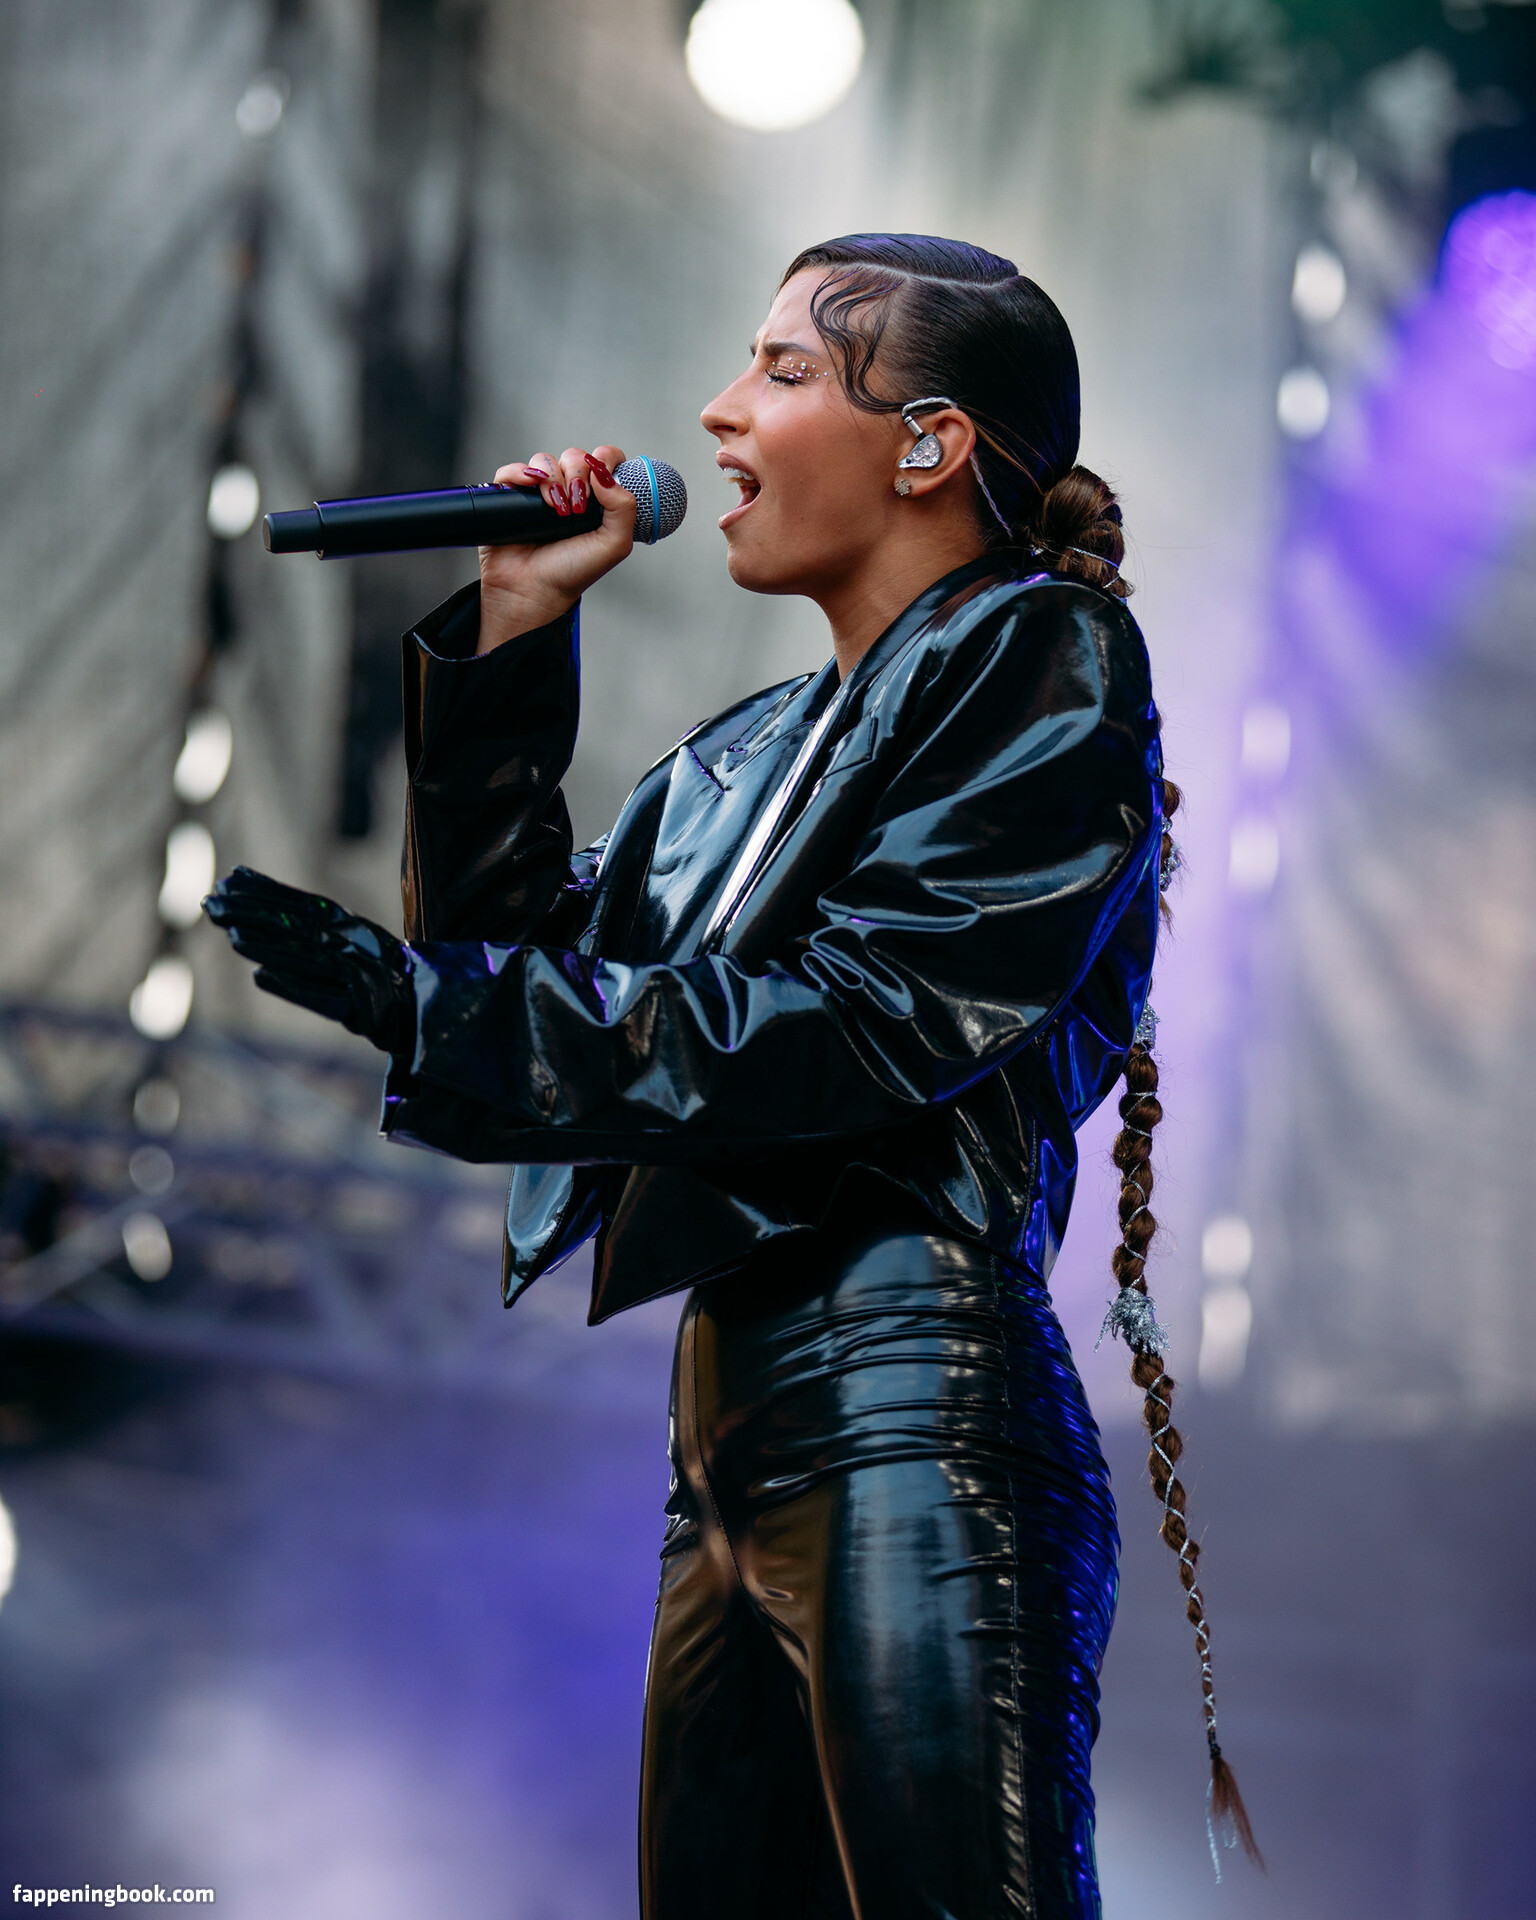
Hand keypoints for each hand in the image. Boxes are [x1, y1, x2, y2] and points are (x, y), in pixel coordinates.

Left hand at [203, 867, 416, 1056]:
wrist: (421, 1005)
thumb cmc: (378, 974)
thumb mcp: (344, 946)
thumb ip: (305, 937)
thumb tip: (255, 931)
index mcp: (347, 924)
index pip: (299, 903)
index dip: (263, 891)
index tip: (225, 880)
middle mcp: (351, 942)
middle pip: (294, 925)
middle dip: (251, 913)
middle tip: (210, 903)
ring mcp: (356, 972)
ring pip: (304, 957)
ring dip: (268, 946)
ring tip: (231, 936)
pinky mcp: (361, 1005)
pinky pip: (322, 996)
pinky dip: (294, 986)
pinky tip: (261, 977)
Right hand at [476, 443, 636, 652]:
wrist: (534, 591)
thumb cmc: (574, 572)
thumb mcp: (614, 545)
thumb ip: (624, 508)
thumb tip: (604, 473)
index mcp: (595, 500)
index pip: (605, 460)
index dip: (605, 458)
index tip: (600, 474)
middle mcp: (568, 492)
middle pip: (574, 457)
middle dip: (578, 473)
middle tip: (576, 506)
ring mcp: (538, 494)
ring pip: (545, 461)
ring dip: (552, 478)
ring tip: (555, 509)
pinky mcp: (509, 497)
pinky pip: (512, 470)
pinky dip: (520, 472)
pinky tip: (530, 486)